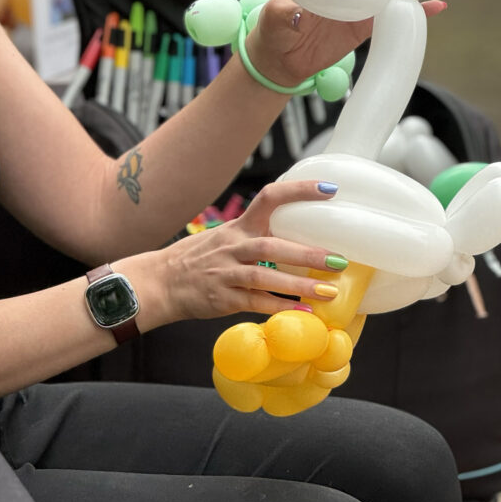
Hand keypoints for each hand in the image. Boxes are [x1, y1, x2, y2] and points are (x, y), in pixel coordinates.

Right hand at [156, 179, 346, 322]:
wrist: (160, 282)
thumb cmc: (199, 260)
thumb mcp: (224, 238)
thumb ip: (255, 236)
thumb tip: (296, 237)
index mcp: (237, 228)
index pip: (269, 198)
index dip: (299, 191)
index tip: (330, 190)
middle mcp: (232, 246)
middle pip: (272, 245)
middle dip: (307, 253)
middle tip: (339, 260)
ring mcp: (225, 272)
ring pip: (264, 276)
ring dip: (298, 284)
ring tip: (328, 291)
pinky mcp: (221, 298)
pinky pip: (254, 302)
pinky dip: (279, 307)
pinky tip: (302, 312)